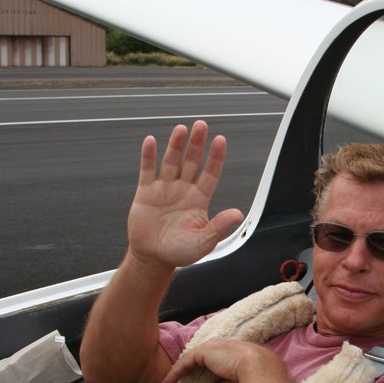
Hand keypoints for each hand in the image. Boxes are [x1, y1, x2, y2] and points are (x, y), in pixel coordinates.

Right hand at [126, 121, 243, 269]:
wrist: (153, 257)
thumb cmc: (180, 252)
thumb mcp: (203, 242)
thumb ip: (219, 227)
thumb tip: (237, 214)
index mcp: (199, 199)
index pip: (210, 174)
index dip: (215, 157)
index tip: (220, 141)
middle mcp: (183, 189)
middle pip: (192, 161)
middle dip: (197, 144)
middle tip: (201, 125)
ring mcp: (165, 188)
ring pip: (171, 161)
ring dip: (176, 145)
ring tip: (181, 129)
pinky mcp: (146, 192)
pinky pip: (148, 170)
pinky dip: (148, 156)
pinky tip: (150, 141)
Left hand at [161, 338, 269, 382]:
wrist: (258, 368)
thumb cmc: (255, 376)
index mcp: (233, 349)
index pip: (215, 357)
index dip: (205, 367)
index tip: (198, 379)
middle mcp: (222, 344)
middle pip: (201, 355)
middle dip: (190, 367)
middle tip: (181, 381)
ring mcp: (212, 346)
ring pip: (191, 358)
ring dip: (179, 371)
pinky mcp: (203, 352)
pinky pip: (185, 362)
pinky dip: (175, 372)